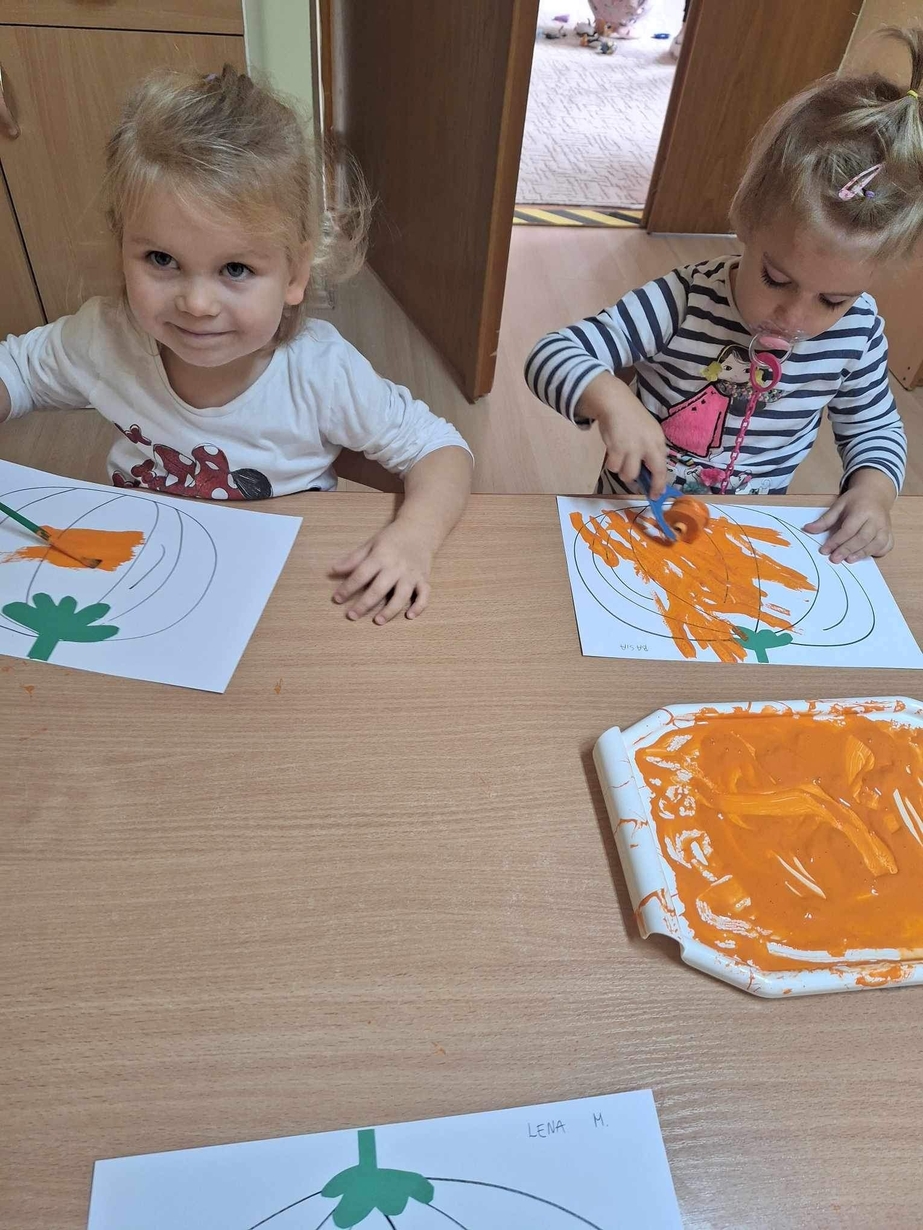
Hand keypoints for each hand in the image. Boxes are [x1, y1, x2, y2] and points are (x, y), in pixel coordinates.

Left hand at [330, 521, 431, 623]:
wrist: (419, 529)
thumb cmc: (392, 538)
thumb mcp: (371, 544)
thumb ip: (353, 559)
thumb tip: (333, 570)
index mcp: (381, 556)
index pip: (361, 575)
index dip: (347, 588)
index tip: (337, 599)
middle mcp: (396, 567)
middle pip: (379, 589)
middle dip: (364, 604)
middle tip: (351, 616)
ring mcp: (411, 574)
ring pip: (401, 596)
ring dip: (390, 610)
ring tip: (377, 621)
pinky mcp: (423, 579)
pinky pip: (424, 595)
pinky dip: (419, 606)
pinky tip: (409, 616)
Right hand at [575, 372, 667, 495]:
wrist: (615, 403)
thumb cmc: (631, 419)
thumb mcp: (648, 432)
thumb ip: (651, 450)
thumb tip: (650, 473)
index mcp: (658, 441)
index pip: (663, 467)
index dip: (660, 484)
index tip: (656, 494)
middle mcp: (649, 445)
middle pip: (655, 473)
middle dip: (649, 486)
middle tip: (643, 490)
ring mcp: (633, 448)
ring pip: (629, 474)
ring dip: (623, 472)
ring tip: (621, 461)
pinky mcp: (617, 449)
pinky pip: (614, 468)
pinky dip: (612, 465)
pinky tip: (612, 454)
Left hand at [803, 470, 894, 563]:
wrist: (875, 494)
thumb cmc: (855, 501)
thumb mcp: (838, 505)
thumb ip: (825, 520)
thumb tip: (807, 529)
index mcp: (862, 510)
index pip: (848, 529)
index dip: (836, 541)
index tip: (824, 550)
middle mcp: (876, 519)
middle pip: (862, 538)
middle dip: (847, 549)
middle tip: (834, 559)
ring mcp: (885, 527)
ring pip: (876, 543)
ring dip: (862, 553)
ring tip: (848, 560)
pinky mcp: (889, 533)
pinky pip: (886, 545)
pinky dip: (877, 552)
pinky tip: (865, 556)